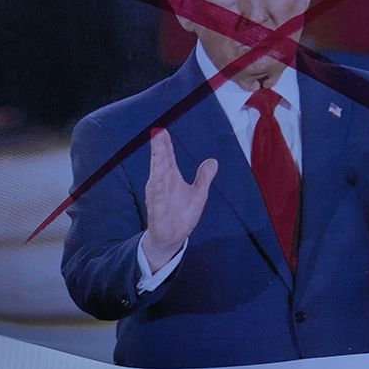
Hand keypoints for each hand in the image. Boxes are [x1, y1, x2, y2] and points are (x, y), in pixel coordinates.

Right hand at [142, 128, 216, 272]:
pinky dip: (157, 189)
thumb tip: (213, 161)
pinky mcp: (156, 211)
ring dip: (157, 165)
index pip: (166, 158)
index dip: (165, 145)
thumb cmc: (181, 214)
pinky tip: (157, 179)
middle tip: (158, 134)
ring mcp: (158, 197)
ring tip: (158, 152)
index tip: (162, 131)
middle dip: (159, 149)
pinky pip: (156, 199)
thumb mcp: (198, 194)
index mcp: (169, 178)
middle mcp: (161, 184)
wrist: (171, 237)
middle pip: (160, 163)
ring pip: (157, 178)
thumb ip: (204, 177)